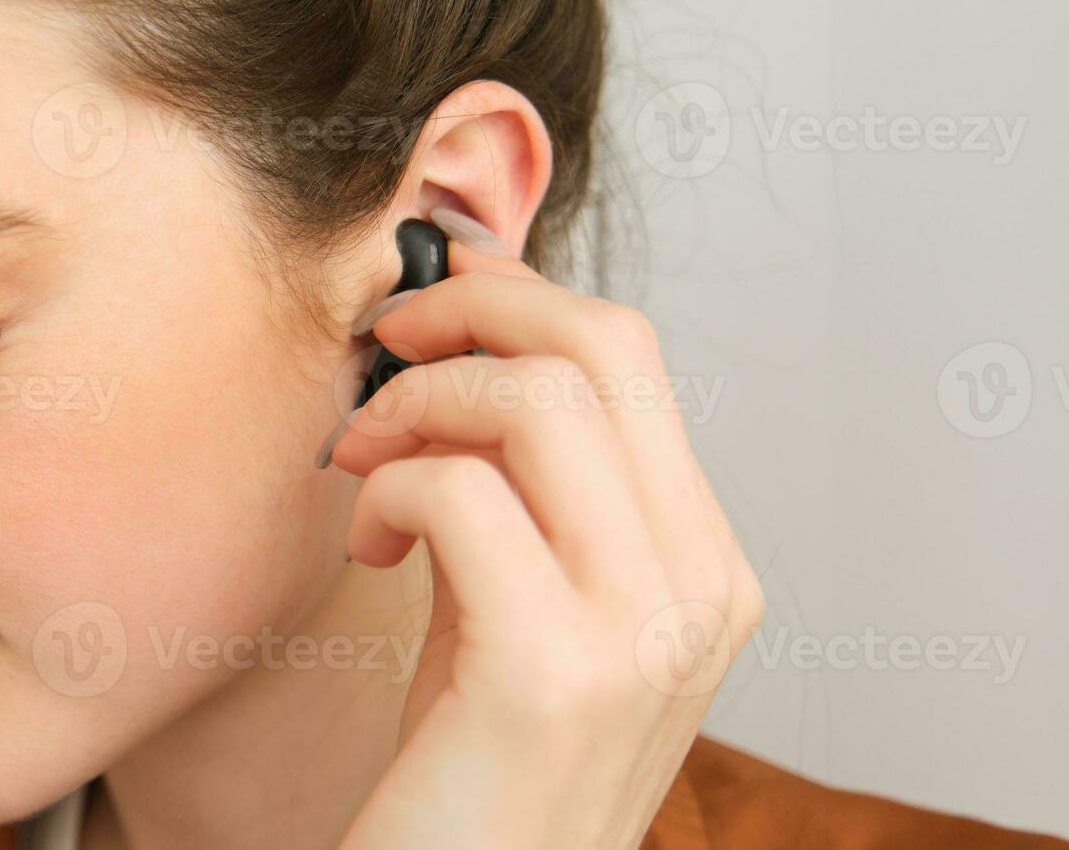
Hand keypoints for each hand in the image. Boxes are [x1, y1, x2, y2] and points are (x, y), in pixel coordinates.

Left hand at [327, 244, 763, 848]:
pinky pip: (457, 494)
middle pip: (604, 349)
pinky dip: (388, 490)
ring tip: (364, 461)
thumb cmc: (472, 772)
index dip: (517, 298)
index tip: (431, 302)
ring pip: (537, 402)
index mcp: (704, 568)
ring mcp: (638, 635)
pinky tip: (368, 547)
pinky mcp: (550, 673)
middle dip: (470, 314)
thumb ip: (518, 489)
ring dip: (417, 400)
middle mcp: (698, 592)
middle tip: (386, 347)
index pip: (635, 359)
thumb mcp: (518, 606)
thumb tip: (463, 339)